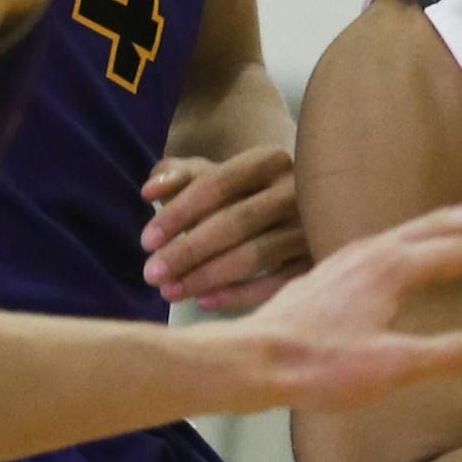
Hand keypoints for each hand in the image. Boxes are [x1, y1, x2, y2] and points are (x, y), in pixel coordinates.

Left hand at [142, 148, 308, 312]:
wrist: (292, 211)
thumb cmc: (238, 194)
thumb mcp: (208, 175)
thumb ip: (174, 176)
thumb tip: (150, 192)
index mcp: (269, 160)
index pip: (217, 184)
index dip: (179, 212)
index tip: (145, 242)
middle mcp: (297, 190)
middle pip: (236, 222)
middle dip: (188, 250)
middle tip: (151, 274)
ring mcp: (310, 228)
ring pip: (255, 255)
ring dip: (207, 276)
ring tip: (169, 291)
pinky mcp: (316, 261)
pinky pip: (275, 284)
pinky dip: (238, 295)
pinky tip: (203, 301)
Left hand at [228, 205, 461, 412]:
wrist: (252, 360)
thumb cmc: (319, 367)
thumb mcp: (393, 367)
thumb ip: (451, 353)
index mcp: (393, 267)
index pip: (461, 252)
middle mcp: (372, 250)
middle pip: (436, 224)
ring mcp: (348, 258)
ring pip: (409, 230)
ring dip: (445, 228)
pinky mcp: (332, 272)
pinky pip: (388, 242)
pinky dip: (416, 241)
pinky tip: (407, 261)